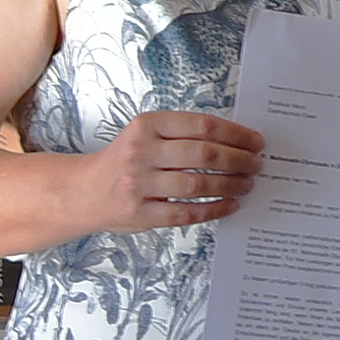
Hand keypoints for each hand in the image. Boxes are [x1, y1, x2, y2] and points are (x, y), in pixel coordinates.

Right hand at [84, 110, 264, 233]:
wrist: (82, 192)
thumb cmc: (124, 160)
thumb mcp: (146, 134)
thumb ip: (182, 134)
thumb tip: (236, 139)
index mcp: (147, 125)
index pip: (202, 125)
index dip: (235, 133)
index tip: (257, 141)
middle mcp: (141, 152)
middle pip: (203, 155)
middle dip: (239, 160)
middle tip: (257, 164)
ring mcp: (138, 185)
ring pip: (197, 185)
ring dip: (230, 185)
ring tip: (247, 184)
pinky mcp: (139, 214)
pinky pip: (185, 213)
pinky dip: (214, 210)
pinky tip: (230, 205)